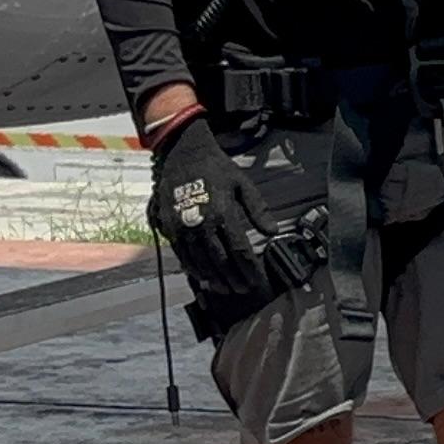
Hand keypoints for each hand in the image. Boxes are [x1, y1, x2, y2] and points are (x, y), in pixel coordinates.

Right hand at [149, 119, 321, 312]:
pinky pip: (182, 254)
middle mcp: (203, 224)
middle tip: (243, 290)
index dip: (249, 269)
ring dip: (213, 278)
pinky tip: (202, 276)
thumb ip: (258, 209)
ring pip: (201, 261)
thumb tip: (273, 232)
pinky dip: (193, 268)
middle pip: (220, 261)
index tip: (256, 281)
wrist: (184, 153)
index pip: (240, 250)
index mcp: (224, 213)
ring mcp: (185, 227)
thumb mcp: (243, 184)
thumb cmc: (218, 168)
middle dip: (233, 278)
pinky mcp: (171, 227)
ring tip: (225, 288)